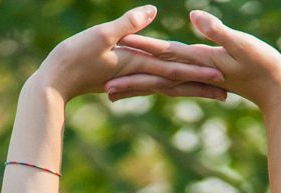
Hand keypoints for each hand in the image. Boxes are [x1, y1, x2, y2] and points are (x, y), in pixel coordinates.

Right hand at [33, 6, 225, 102]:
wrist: (54, 83)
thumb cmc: (74, 58)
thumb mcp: (100, 35)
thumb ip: (127, 24)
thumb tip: (152, 10)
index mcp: (137, 65)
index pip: (173, 68)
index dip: (197, 71)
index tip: (220, 76)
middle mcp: (138, 75)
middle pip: (176, 83)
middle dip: (201, 88)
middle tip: (227, 94)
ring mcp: (131, 79)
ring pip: (166, 85)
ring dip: (188, 90)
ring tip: (209, 93)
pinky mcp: (124, 79)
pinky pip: (151, 84)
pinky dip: (167, 87)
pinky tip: (174, 89)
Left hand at [110, 9, 280, 110]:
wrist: (278, 91)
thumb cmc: (264, 64)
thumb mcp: (241, 43)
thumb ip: (217, 30)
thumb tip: (192, 17)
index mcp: (197, 61)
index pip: (163, 54)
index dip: (140, 49)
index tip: (116, 49)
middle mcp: (193, 73)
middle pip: (156, 77)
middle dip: (130, 81)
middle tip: (103, 87)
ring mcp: (198, 79)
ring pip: (162, 83)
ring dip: (140, 88)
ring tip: (116, 92)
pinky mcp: (204, 81)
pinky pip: (175, 85)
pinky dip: (159, 86)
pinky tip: (149, 88)